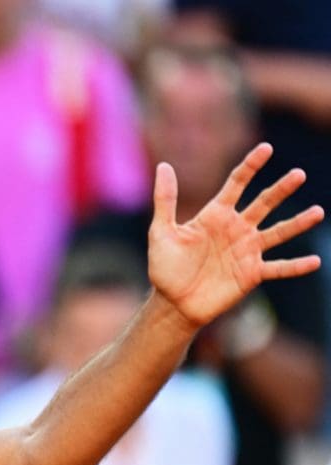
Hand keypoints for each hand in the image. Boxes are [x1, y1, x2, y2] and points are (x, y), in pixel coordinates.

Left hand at [148, 143, 322, 327]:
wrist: (173, 303)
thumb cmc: (165, 267)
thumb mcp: (161, 231)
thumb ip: (165, 199)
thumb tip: (163, 165)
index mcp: (215, 215)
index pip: (237, 183)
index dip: (251, 165)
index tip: (266, 148)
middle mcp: (236, 229)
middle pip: (263, 203)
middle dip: (280, 189)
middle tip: (298, 175)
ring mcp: (247, 251)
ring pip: (277, 232)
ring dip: (297, 223)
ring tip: (318, 212)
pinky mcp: (252, 274)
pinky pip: (278, 268)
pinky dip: (295, 266)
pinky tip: (315, 262)